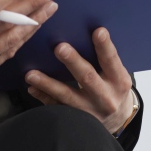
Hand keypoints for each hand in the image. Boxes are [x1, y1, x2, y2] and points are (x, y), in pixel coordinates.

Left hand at [24, 27, 138, 133]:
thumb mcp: (115, 75)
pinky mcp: (76, 119)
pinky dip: (43, 97)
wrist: (118, 119)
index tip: (98, 31)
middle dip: (73, 62)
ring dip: (48, 83)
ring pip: (67, 95)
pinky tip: (32, 88)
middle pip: (87, 77)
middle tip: (59, 48)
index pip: (112, 61)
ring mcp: (90, 110)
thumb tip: (79, 34)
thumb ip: (102, 60)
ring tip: (31, 74)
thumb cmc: (112, 88)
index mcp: (119, 81)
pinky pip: (57, 107)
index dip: (105, 47)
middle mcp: (106, 96)